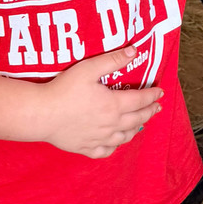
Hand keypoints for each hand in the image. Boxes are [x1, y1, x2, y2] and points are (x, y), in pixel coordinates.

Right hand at [44, 46, 163, 158]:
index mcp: (114, 104)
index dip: (152, 95)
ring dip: (136, 129)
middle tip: (157, 107)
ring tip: (140, 124)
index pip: (140, 99)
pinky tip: (116, 143)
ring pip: (124, 136)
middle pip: (137, 119)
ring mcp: (99, 139)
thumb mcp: (89, 69)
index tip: (160, 91)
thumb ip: (113, 60)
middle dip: (149, 111)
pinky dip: (115, 147)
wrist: (42, 114)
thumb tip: (134, 51)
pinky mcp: (86, 148)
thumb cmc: (64, 89)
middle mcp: (111, 124)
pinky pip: (106, 151)